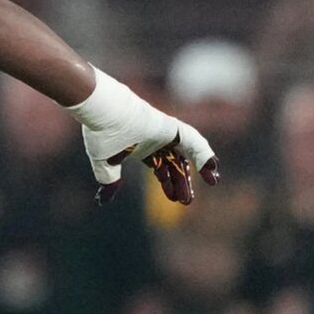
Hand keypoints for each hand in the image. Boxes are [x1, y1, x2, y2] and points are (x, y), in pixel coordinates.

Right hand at [75, 74, 219, 206]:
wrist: (104, 113)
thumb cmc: (101, 134)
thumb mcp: (105, 163)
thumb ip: (109, 181)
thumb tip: (103, 201)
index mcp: (141, 148)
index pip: (160, 167)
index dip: (168, 183)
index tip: (174, 198)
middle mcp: (155, 140)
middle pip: (175, 163)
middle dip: (182, 182)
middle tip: (187, 201)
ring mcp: (165, 133)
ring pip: (187, 153)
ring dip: (199, 168)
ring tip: (212, 182)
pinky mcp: (172, 128)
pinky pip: (194, 142)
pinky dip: (204, 154)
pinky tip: (212, 167)